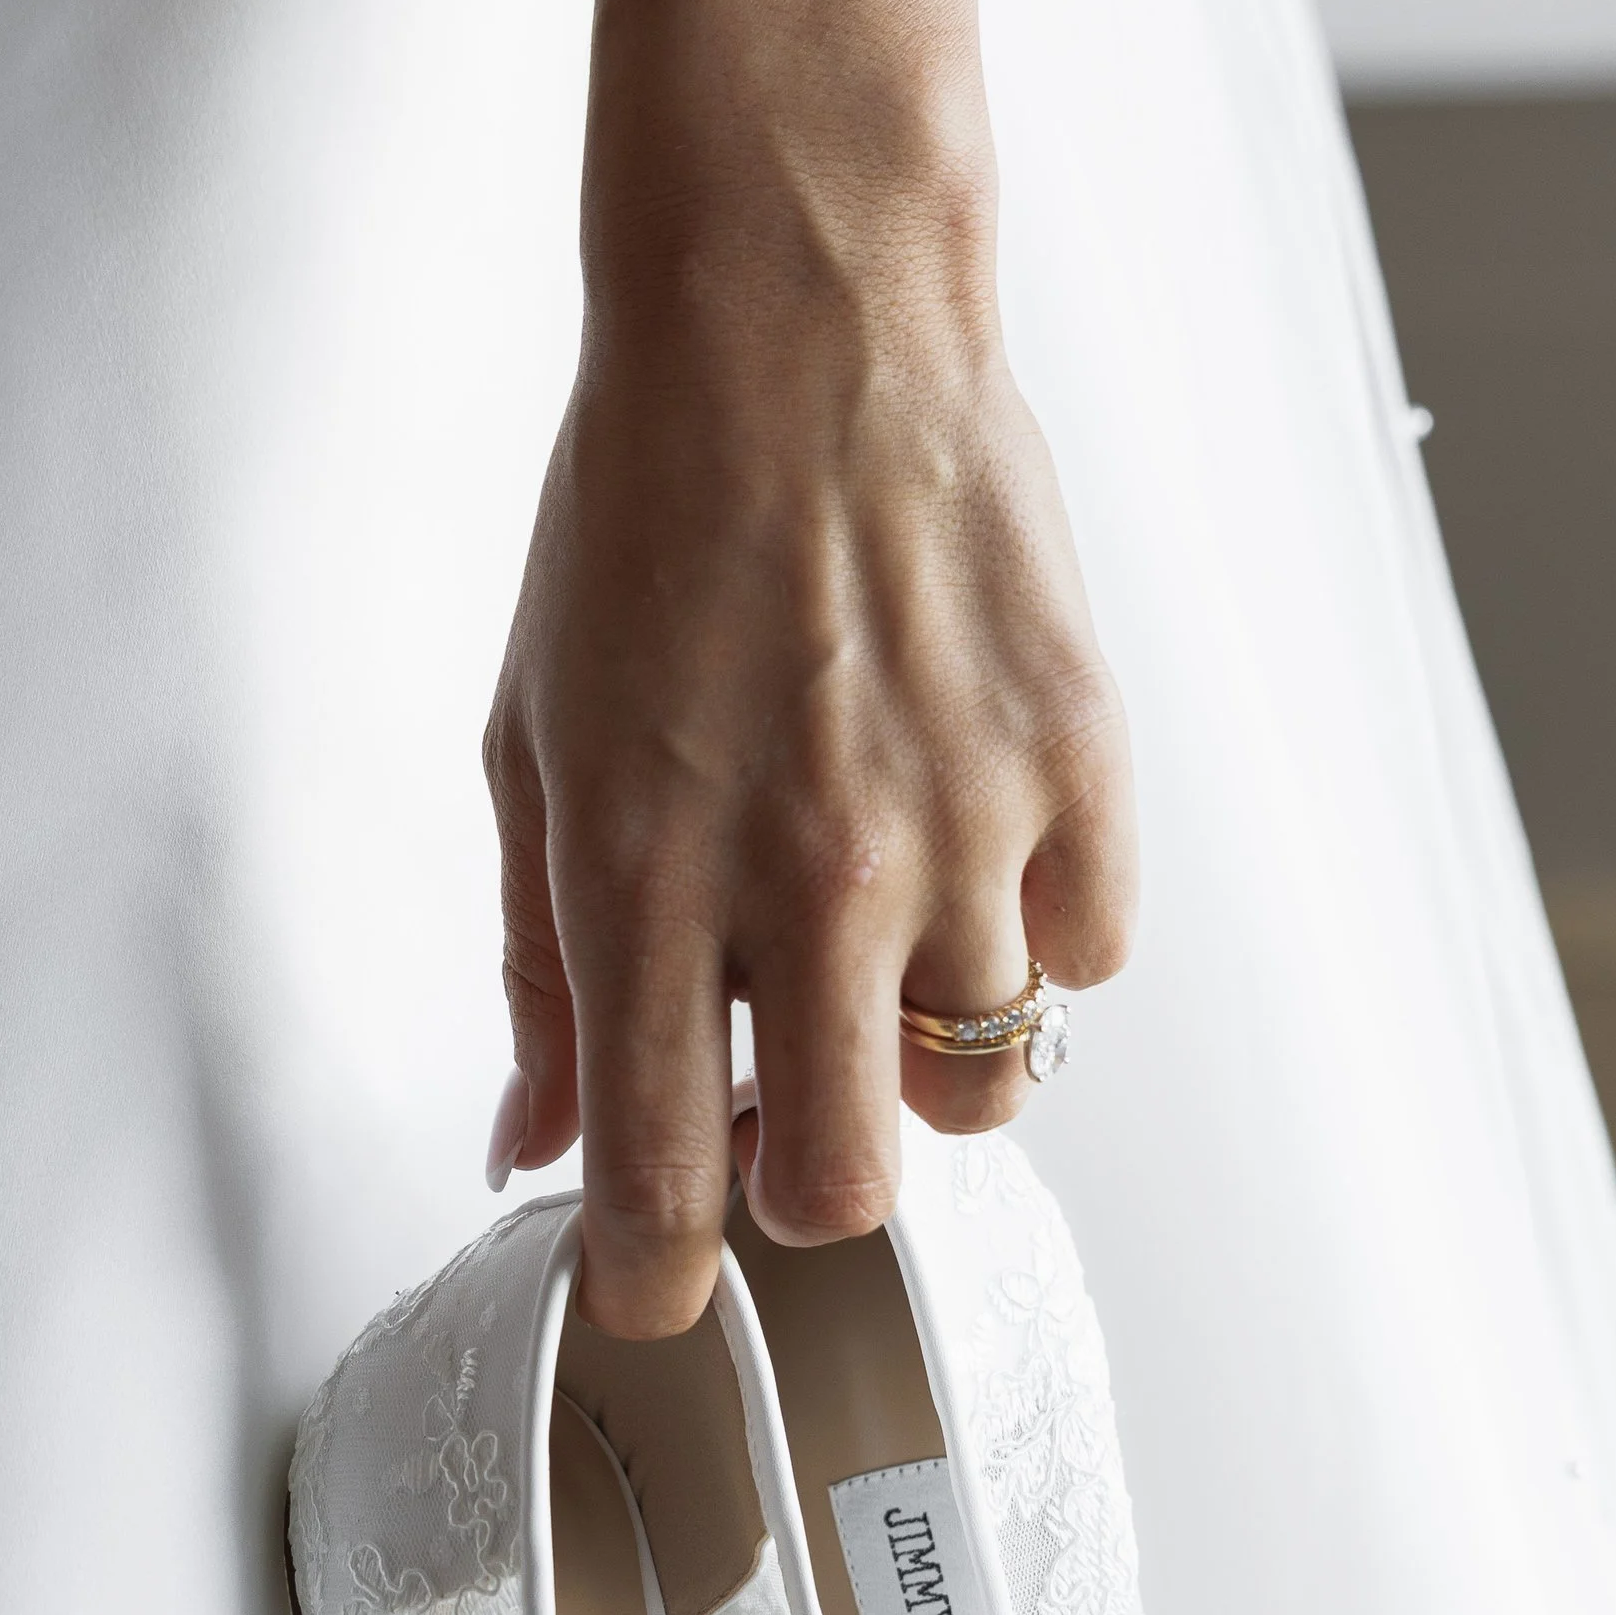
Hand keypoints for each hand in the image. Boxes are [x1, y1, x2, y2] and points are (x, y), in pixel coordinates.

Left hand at [482, 0, 1134, 1335]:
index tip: (651, 1300)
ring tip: (875, 931)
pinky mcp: (1082, 760)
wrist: (800, 314)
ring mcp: (965, 822)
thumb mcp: (527, 746)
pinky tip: (971, 850)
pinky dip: (1033, 942)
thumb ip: (535, 968)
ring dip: (918, 1052)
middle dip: (801, 1186)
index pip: (656, 1178)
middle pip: (847, 1186)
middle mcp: (813, 874)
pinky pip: (1088, 958)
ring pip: (980, 1086)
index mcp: (643, 877)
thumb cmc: (643, 520)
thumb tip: (531, 1139)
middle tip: (776, 1104)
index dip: (650, 1282)